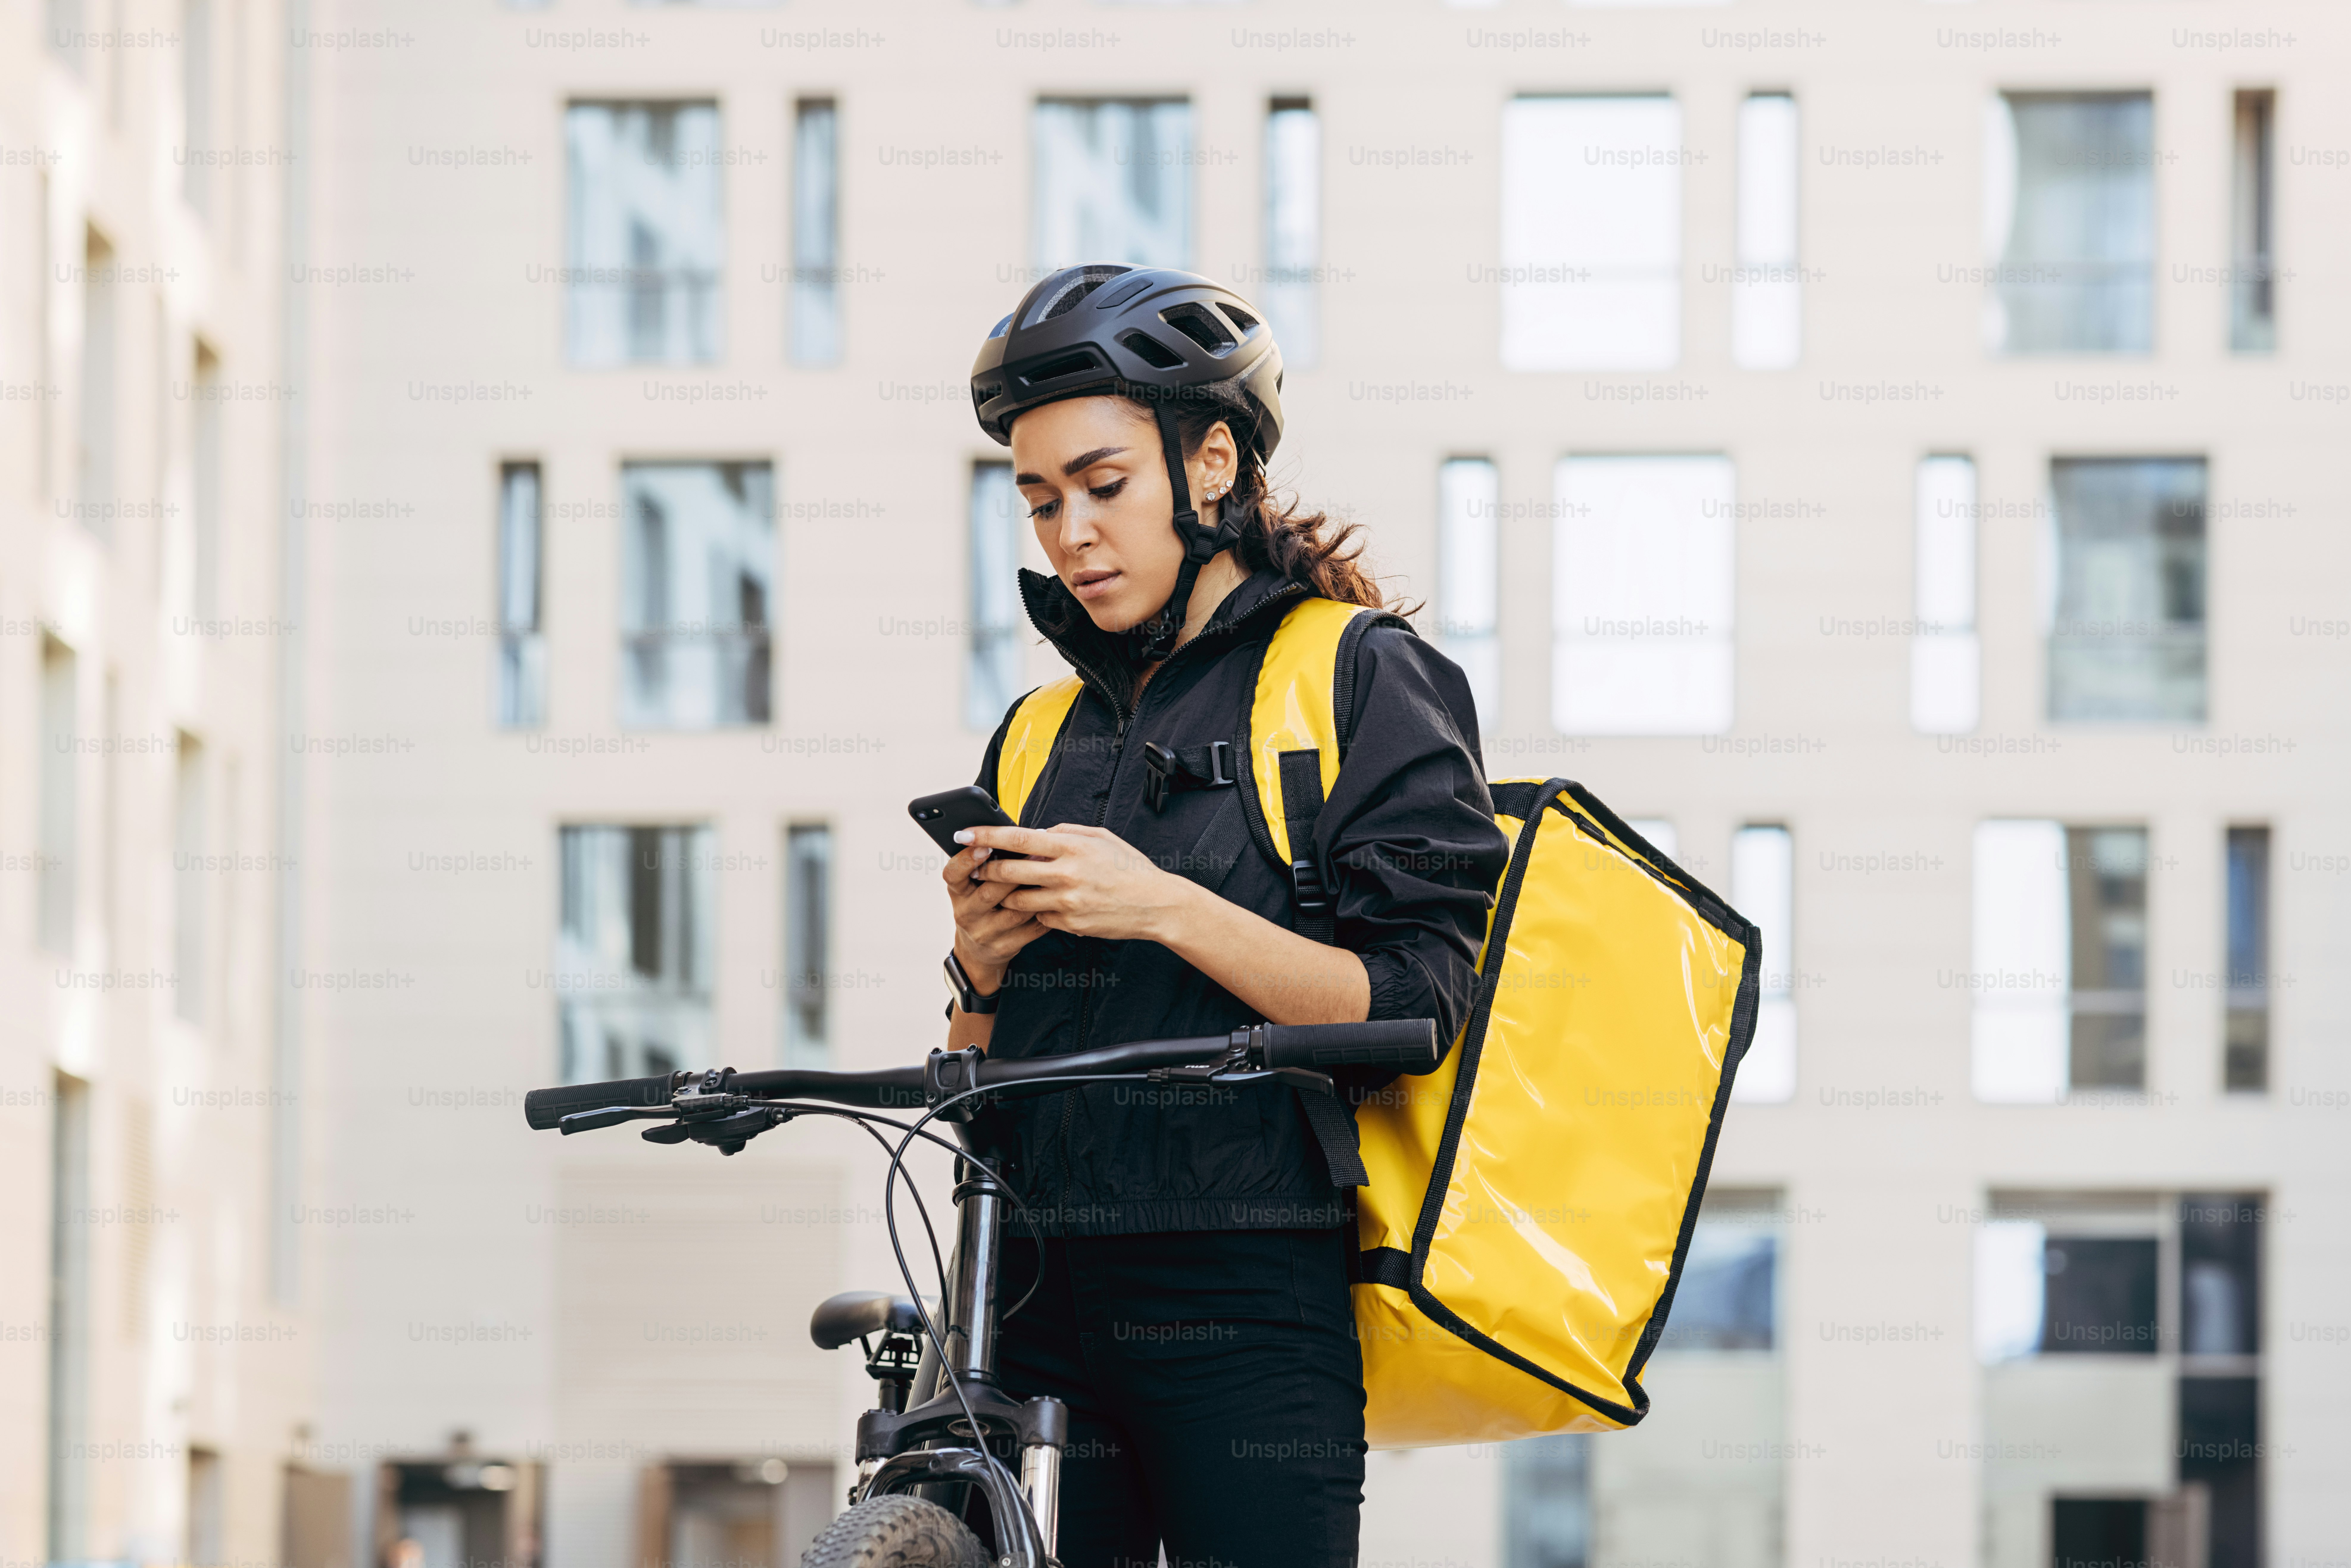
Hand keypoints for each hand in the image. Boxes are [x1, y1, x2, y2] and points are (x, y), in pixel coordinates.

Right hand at [943, 839, 1046, 990]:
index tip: (984, 845)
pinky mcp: (1003, 947)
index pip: (953, 874)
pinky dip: (1045, 913)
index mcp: (957, 892)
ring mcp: (984, 933)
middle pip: (989, 891)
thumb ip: (986, 864)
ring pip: (1014, 910)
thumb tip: (1010, 835)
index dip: (966, 860)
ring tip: (1051, 873)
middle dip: (1013, 872)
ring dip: (1035, 891)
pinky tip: (1056, 900)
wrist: (979, 950)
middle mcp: (966, 913)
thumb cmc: (983, 905)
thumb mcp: (973, 885)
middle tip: (1035, 853)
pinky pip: (1030, 929)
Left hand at [962, 823, 1199, 942]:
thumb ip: (1064, 832)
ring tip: (1010, 888)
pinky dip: (1037, 910)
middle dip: (987, 870)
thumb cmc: (1128, 867)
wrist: (1155, 904)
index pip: (1016, 838)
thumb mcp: (1100, 837)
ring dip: (1008, 894)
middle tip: (979, 868)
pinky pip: (1039, 917)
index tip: (964, 833)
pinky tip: (1047, 903)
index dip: (986, 836)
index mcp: (1070, 847)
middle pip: (1008, 871)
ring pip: (1017, 899)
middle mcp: (1065, 874)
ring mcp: (1066, 902)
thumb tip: (1036, 834)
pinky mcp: (1069, 924)